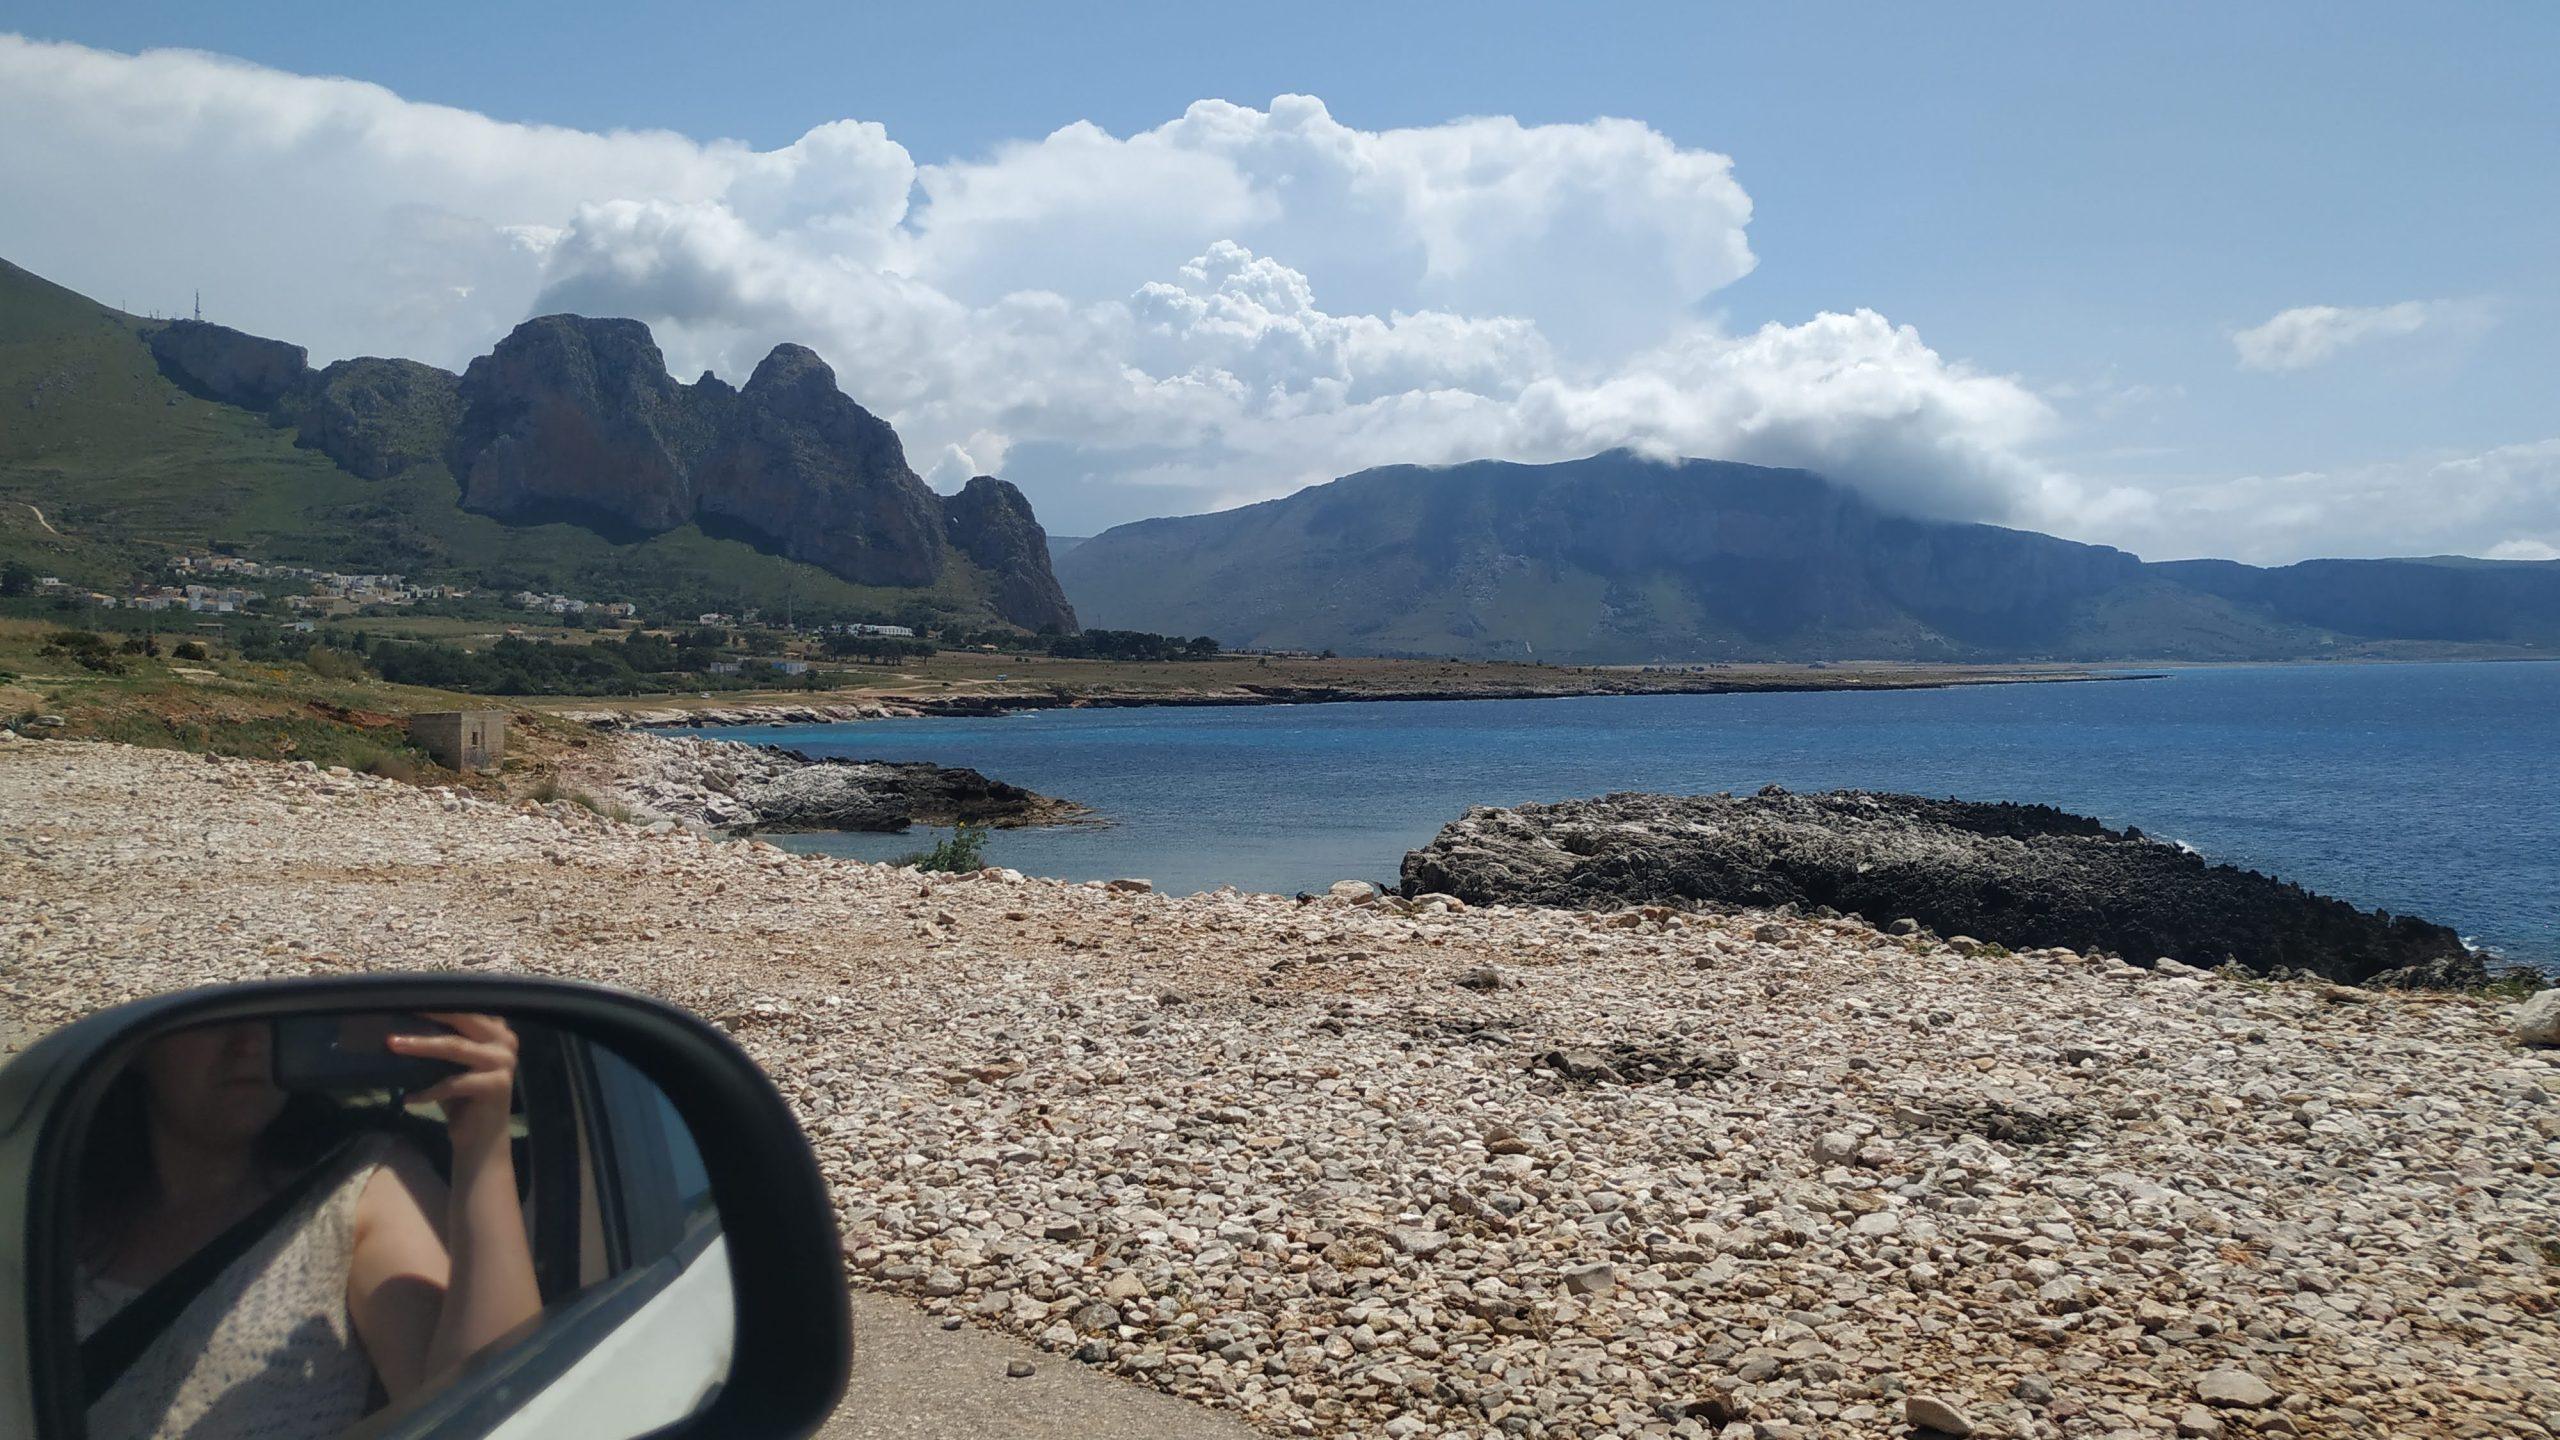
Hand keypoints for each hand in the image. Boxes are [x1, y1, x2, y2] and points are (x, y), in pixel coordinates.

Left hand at [388, 1012, 518, 1155]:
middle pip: (463, 1019)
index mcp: (497, 1031)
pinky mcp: (496, 1085)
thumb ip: (442, 1044)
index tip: (409, 996)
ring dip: (420, 1046)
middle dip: (428, 1014)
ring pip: (455, 1047)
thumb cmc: (462, 1100)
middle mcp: (505, 1041)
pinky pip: (453, 1083)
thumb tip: (402, 1024)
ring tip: (392, 1045)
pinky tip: (408, 1098)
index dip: (439, 1001)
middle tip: (398, 1009)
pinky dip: (427, 1091)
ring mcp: (503, 1062)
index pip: (466, 1007)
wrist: (481, 1140)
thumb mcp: (451, 1067)